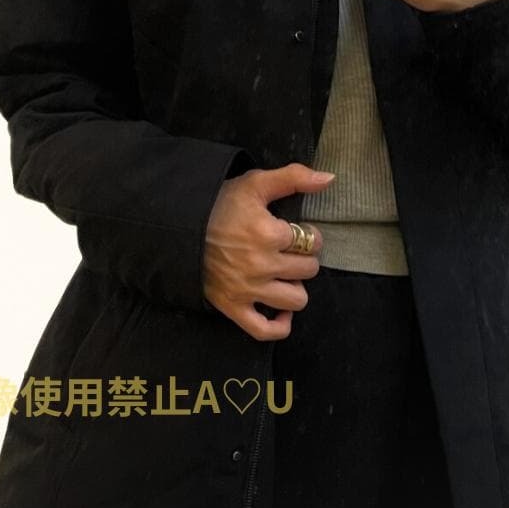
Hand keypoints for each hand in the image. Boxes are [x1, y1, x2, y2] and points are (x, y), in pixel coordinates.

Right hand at [203, 163, 333, 340]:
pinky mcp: (233, 308)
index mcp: (269, 234)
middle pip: (308, 270)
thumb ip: (294, 177)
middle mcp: (262, 265)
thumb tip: (329, 178)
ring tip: (283, 275)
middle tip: (289, 252)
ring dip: (295, 287)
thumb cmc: (220, 205)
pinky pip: (265, 330)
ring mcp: (248, 290)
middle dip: (304, 259)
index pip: (313, 241)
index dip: (309, 236)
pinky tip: (281, 310)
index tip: (296, 232)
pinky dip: (279, 325)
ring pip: (296, 299)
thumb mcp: (255, 183)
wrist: (180, 228)